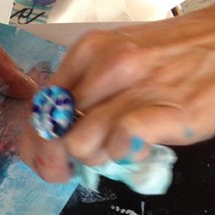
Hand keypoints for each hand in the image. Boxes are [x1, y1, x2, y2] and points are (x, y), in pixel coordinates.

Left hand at [19, 0, 214, 182]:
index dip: (37, 143)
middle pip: (55, 131)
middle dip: (62, 159)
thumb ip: (88, 88)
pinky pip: (121, 143)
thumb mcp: (122, 55)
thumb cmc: (177, 54)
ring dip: (94, 158)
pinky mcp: (166, 110)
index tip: (48, 159)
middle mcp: (107, 64)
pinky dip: (123, 155)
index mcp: (89, 51)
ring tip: (117, 149)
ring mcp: (137, 86)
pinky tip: (137, 148)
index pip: (40, 108)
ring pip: (81, 142)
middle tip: (82, 163)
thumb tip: (56, 132)